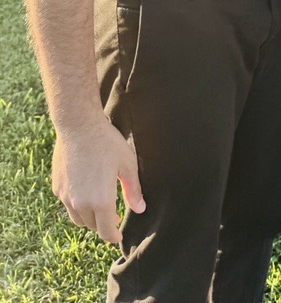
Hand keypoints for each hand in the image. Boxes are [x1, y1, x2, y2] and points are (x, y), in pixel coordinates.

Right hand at [52, 118, 144, 243]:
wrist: (78, 126)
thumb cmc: (107, 142)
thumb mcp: (127, 164)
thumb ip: (133, 190)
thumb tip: (140, 209)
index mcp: (101, 201)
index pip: (106, 232)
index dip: (114, 236)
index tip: (119, 235)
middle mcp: (81, 204)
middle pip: (92, 226)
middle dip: (104, 225)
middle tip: (114, 217)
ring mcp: (66, 197)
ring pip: (78, 219)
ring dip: (89, 218)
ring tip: (100, 206)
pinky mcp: (57, 187)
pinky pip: (68, 204)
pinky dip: (77, 205)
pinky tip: (86, 191)